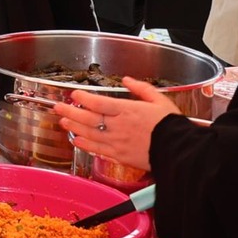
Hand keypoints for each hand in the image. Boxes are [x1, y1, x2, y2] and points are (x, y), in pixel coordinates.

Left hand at [51, 77, 181, 172]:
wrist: (179, 151)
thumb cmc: (171, 125)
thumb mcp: (159, 100)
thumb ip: (141, 89)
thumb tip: (127, 80)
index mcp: (127, 111)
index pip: (99, 103)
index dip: (84, 98)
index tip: (74, 94)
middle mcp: (119, 127)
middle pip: (89, 119)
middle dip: (71, 112)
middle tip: (58, 107)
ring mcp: (118, 143)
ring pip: (90, 135)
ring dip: (75, 128)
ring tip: (64, 122)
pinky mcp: (120, 157)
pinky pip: (98, 150)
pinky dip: (86, 145)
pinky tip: (77, 141)